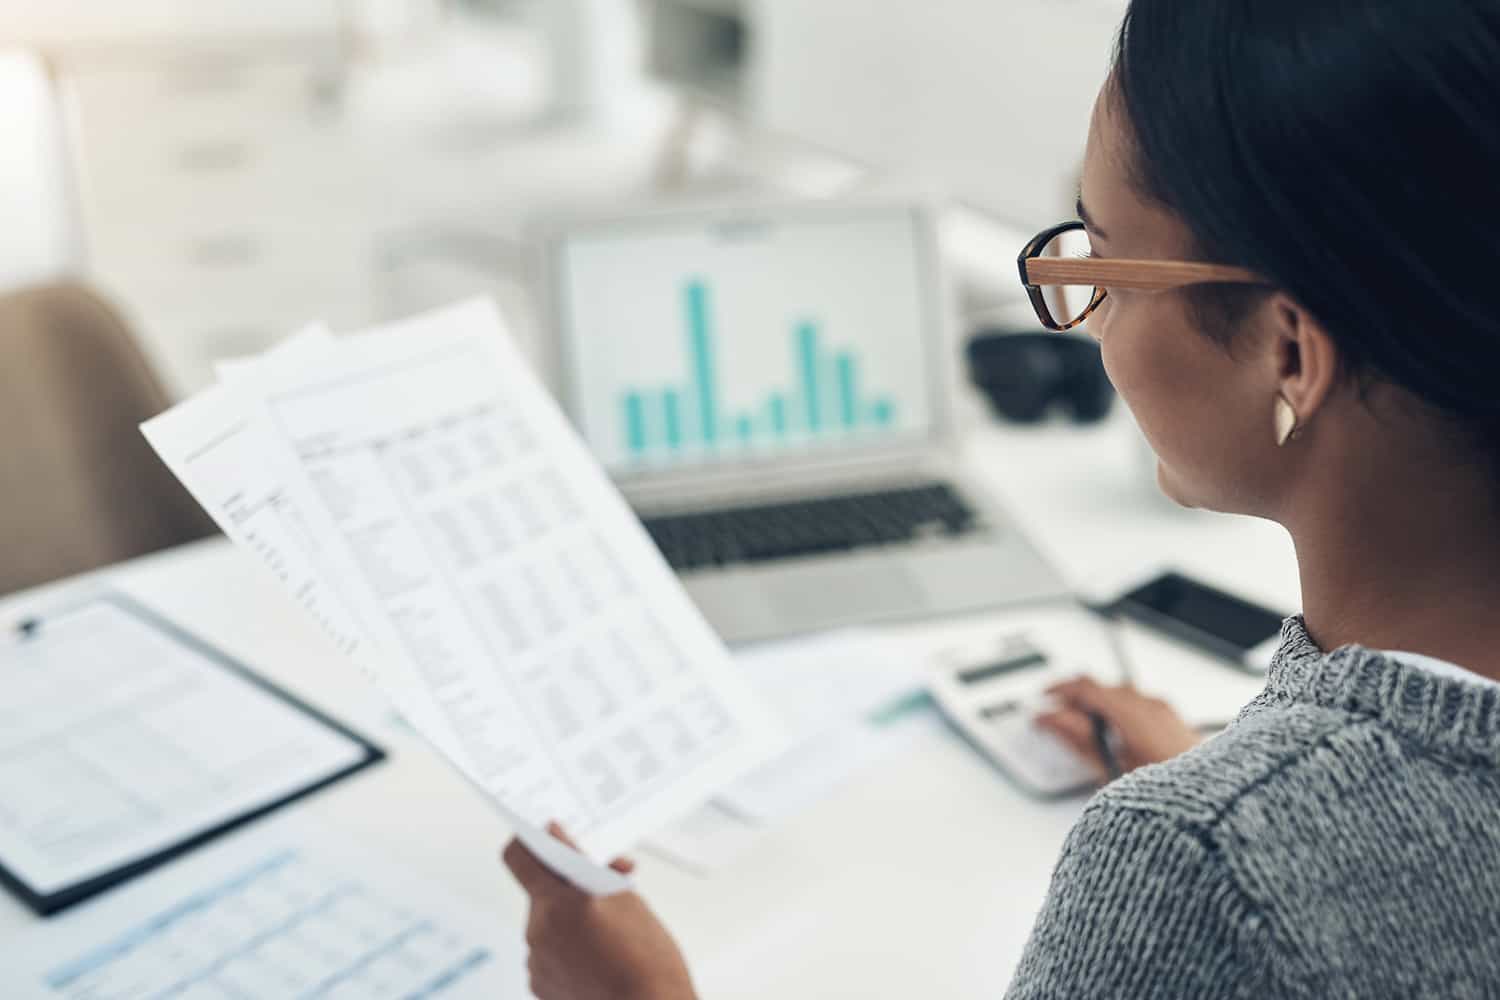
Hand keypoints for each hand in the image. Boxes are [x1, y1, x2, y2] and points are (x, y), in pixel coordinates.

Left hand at [502, 823, 695, 999]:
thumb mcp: (623, 896)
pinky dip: (566, 948)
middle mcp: (537, 931)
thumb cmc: (648, 956)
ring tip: (606, 932)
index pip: (518, 857)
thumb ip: (585, 864)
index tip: (543, 837)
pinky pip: (547, 953)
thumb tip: (560, 837)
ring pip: (547, 923)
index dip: (527, 841)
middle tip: (604, 889)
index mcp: (557, 902)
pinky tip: (596, 957)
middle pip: (540, 891)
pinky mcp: (540, 985)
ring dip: (568, 918)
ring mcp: (536, 962)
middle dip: (567, 885)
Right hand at [1035, 677, 1201, 777]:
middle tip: (1056, 717)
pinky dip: (1118, 716)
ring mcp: (1166, 713)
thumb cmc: (1169, 793)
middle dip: (1076, 701)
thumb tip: (1052, 719)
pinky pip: (1139, 709)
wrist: (1211, 807)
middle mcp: (1151, 704)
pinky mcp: (1174, 725)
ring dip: (1098, 709)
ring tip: (1081, 733)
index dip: (1058, 689)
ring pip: (1122, 699)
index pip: (1085, 685)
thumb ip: (1077, 738)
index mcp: (1132, 710)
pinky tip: (1112, 738)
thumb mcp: (1110, 768)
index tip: (1042, 700)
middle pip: (1103, 689)